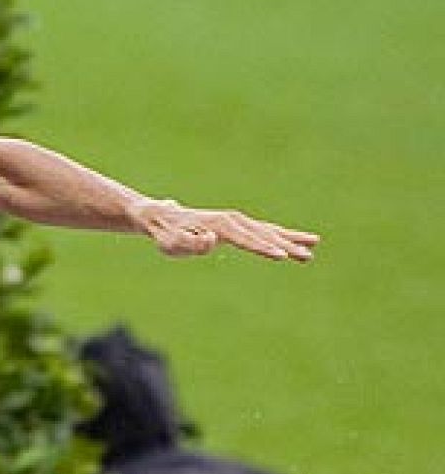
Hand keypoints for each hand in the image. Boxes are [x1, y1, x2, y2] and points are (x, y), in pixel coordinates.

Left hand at [135, 198, 318, 260]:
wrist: (160, 217)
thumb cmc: (164, 234)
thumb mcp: (170, 243)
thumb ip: (189, 243)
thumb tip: (211, 239)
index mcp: (218, 225)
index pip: (245, 239)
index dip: (263, 248)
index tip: (281, 256)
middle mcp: (231, 220)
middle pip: (263, 234)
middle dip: (285, 245)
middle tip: (307, 256)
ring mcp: (235, 221)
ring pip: (268, 230)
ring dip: (290, 239)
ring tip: (314, 246)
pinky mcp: (237, 225)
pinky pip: (265, 230)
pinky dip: (283, 234)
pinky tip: (302, 240)